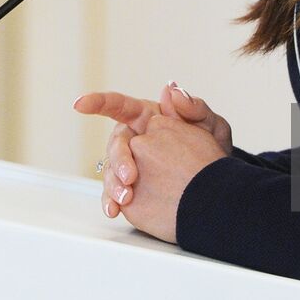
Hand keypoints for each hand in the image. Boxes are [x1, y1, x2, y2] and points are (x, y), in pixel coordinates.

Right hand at [73, 83, 231, 219]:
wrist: (219, 186)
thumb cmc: (212, 149)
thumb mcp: (212, 125)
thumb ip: (194, 107)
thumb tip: (171, 90)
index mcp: (147, 118)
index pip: (120, 106)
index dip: (98, 102)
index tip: (80, 104)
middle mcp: (134, 139)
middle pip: (116, 144)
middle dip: (119, 160)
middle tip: (131, 177)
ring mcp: (131, 164)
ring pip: (111, 171)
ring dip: (113, 184)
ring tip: (125, 198)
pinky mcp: (132, 188)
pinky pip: (114, 192)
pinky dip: (111, 200)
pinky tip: (114, 209)